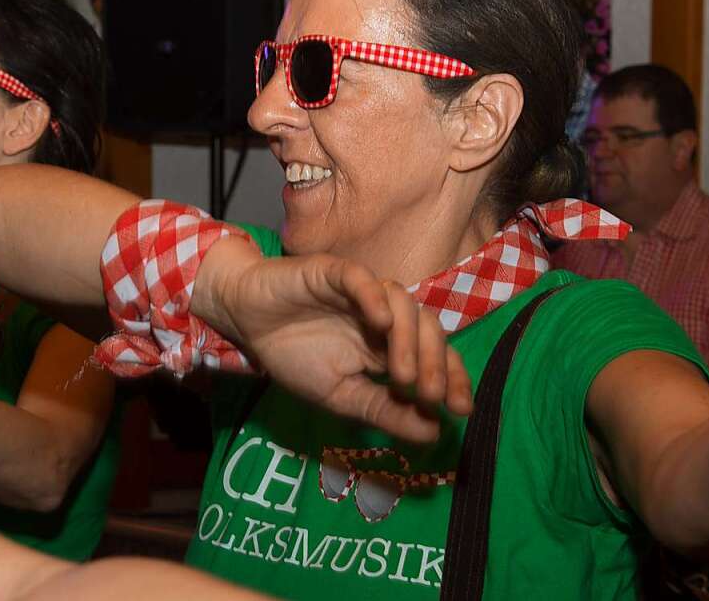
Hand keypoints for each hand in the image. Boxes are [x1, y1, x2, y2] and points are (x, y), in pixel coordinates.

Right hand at [210, 250, 471, 443]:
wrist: (247, 322)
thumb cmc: (293, 356)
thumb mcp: (340, 397)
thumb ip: (383, 411)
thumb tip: (433, 435)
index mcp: (389, 345)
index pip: (435, 355)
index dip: (452, 378)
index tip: (460, 410)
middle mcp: (384, 315)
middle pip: (429, 328)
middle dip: (435, 364)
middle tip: (430, 396)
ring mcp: (362, 293)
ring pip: (403, 302)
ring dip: (409, 340)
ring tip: (400, 374)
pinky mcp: (335, 273)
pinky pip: (362, 279)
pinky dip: (375, 297)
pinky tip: (381, 322)